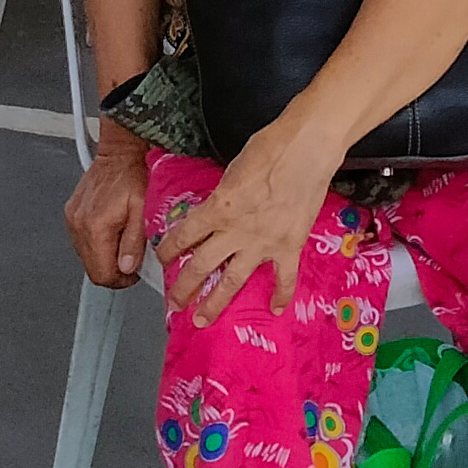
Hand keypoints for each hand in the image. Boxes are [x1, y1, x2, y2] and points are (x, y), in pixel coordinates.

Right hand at [64, 128, 150, 288]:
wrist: (119, 153)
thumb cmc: (133, 176)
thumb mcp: (143, 210)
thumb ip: (134, 242)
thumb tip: (126, 267)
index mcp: (96, 226)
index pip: (101, 273)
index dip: (120, 280)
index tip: (133, 273)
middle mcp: (79, 224)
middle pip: (91, 268)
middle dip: (113, 270)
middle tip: (131, 260)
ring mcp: (73, 219)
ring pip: (86, 256)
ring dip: (104, 256)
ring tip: (123, 241)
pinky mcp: (71, 213)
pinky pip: (81, 241)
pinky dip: (96, 243)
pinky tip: (111, 231)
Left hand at [154, 123, 338, 316]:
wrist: (306, 149)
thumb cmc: (269, 148)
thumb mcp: (232, 170)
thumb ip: (222, 196)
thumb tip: (217, 209)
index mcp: (217, 208)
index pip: (184, 236)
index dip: (168, 250)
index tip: (162, 259)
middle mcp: (235, 231)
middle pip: (200, 266)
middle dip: (184, 288)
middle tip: (175, 302)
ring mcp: (263, 243)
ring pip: (233, 281)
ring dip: (215, 303)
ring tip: (203, 319)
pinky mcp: (290, 247)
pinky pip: (284, 278)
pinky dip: (280, 295)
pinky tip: (275, 309)